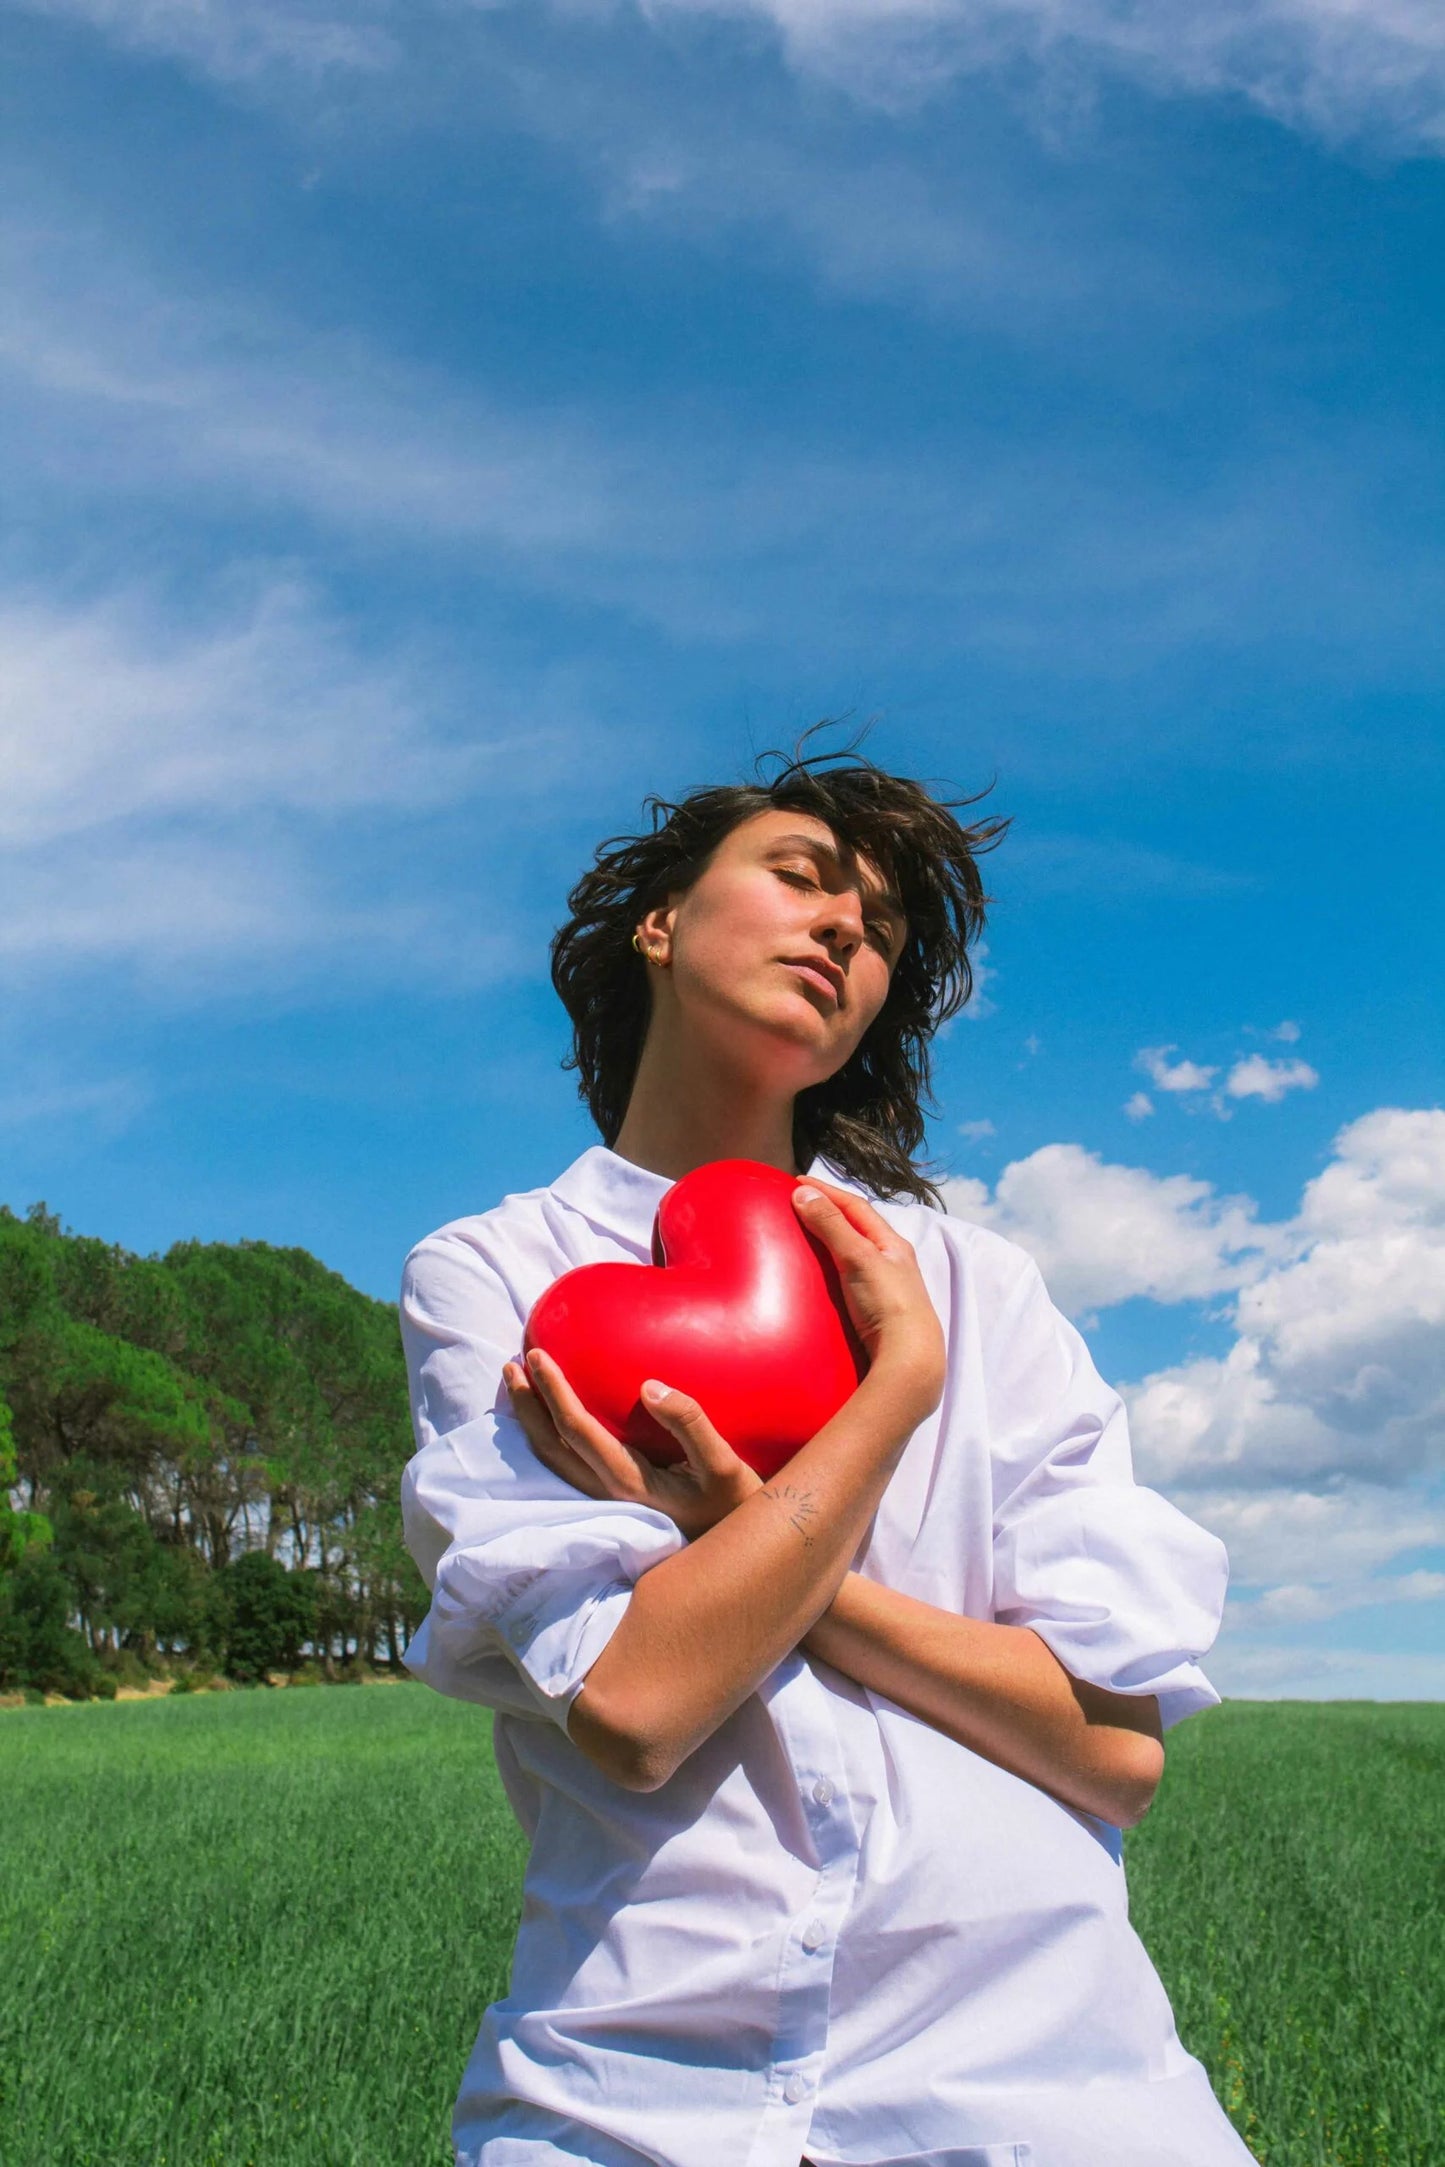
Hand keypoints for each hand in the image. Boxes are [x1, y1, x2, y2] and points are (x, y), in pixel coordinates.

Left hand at [504, 1347, 762, 1539]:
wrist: (739, 1561)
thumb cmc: (736, 1506)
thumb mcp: (725, 1466)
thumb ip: (691, 1424)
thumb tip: (649, 1385)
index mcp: (629, 1482)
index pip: (577, 1431)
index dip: (553, 1392)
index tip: (537, 1356)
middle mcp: (608, 1495)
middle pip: (552, 1448)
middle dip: (528, 1405)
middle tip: (512, 1363)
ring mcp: (608, 1503)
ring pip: (554, 1462)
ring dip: (532, 1423)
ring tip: (518, 1387)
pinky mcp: (616, 1504)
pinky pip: (569, 1468)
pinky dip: (550, 1440)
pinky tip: (552, 1421)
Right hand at [791, 1179, 944, 1417]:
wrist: (908, 1359)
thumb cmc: (888, 1303)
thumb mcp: (859, 1257)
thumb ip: (832, 1225)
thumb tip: (804, 1193)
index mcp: (892, 1244)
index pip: (856, 1207)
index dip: (827, 1192)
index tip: (797, 1182)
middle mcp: (892, 1263)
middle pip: (858, 1229)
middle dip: (831, 1214)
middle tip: (799, 1206)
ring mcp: (885, 1289)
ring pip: (856, 1256)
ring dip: (832, 1242)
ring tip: (804, 1238)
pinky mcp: (876, 1313)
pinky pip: (851, 1281)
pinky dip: (833, 1270)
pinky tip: (820, 1280)